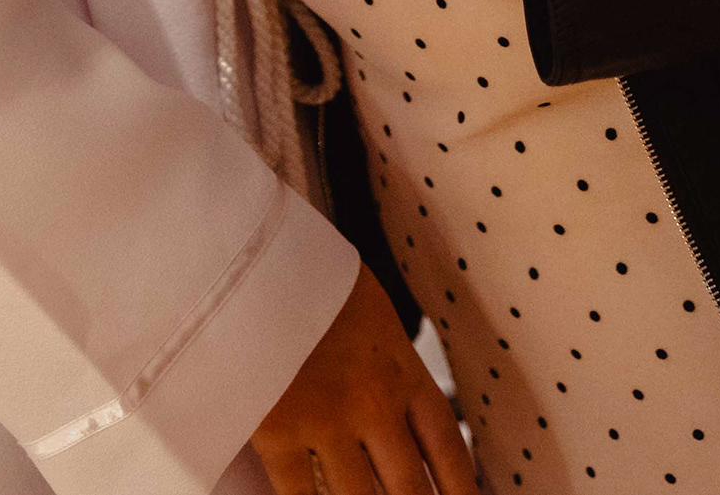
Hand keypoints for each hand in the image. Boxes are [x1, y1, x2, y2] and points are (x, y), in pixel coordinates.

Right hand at [250, 268, 473, 493]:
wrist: (256, 249)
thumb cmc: (309, 273)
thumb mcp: (369, 310)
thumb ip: (388, 363)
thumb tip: (398, 408)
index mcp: (402, 370)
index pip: (446, 448)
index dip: (463, 490)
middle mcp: (374, 403)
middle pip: (409, 489)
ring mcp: (325, 420)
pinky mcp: (275, 429)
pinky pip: (298, 494)